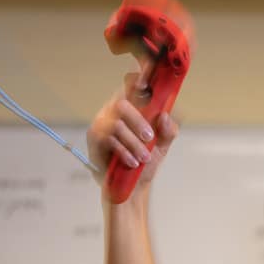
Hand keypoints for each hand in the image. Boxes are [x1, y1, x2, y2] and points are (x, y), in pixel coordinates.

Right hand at [86, 72, 179, 200]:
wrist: (133, 187)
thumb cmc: (145, 161)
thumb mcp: (163, 145)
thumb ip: (169, 130)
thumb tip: (166, 116)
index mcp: (131, 107)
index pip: (131, 85)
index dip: (137, 77)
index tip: (145, 81)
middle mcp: (114, 111)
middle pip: (121, 103)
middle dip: (139, 121)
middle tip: (150, 138)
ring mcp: (101, 123)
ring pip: (116, 124)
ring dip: (134, 142)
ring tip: (144, 158)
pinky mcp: (94, 139)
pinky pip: (107, 139)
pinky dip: (124, 151)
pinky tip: (132, 162)